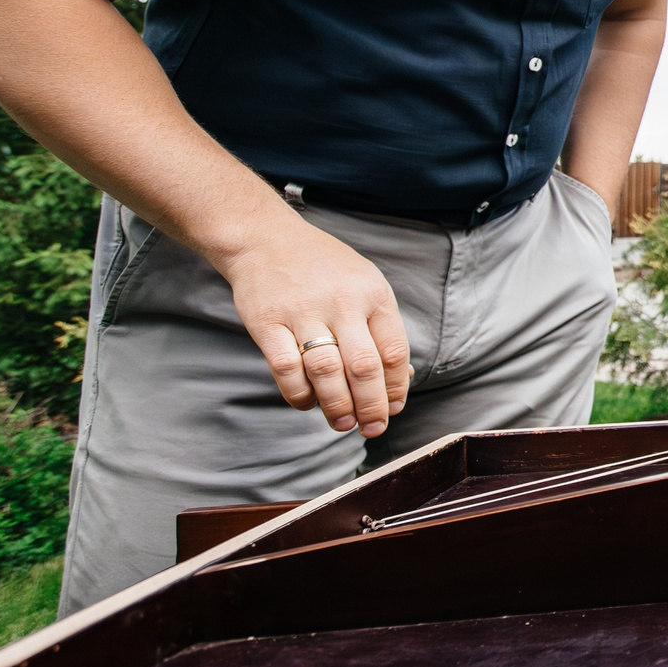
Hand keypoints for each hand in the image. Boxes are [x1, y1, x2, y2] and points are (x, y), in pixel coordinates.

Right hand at [217, 218, 412, 438]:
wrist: (265, 238)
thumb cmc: (322, 267)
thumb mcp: (364, 284)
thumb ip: (380, 328)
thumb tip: (403, 378)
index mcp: (373, 294)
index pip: (394, 352)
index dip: (397, 388)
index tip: (394, 408)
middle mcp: (342, 302)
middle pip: (364, 368)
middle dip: (371, 407)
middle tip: (371, 427)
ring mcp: (303, 312)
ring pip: (327, 372)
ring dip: (337, 406)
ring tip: (342, 423)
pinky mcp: (267, 322)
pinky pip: (287, 369)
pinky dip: (299, 395)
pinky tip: (307, 403)